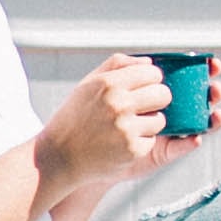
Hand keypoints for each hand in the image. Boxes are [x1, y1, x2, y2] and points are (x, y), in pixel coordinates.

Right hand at [33, 51, 181, 216]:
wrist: (57, 158)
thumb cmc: (73, 118)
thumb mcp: (88, 85)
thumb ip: (117, 65)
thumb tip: (149, 62)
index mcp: (108, 83)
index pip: (153, 73)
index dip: (150, 81)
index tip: (143, 88)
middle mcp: (119, 104)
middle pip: (163, 95)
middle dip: (156, 101)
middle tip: (141, 108)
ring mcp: (126, 129)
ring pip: (160, 120)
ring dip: (148, 124)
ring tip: (126, 128)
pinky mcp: (132, 151)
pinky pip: (151, 141)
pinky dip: (140, 143)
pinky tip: (120, 144)